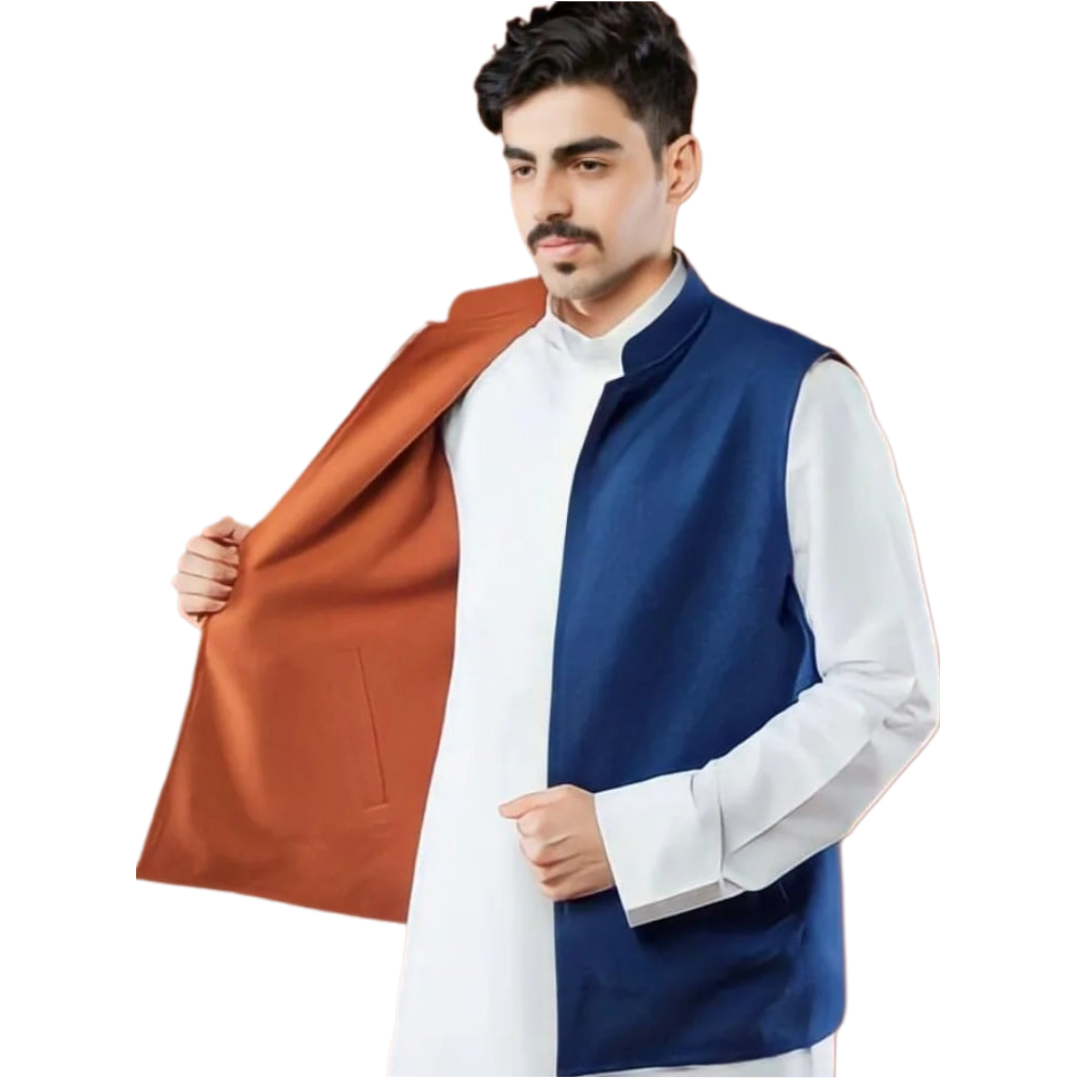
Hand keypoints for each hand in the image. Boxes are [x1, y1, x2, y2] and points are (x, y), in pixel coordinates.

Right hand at [171, 513, 252, 631]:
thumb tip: (206, 531)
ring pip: (183, 581)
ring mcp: (184, 585)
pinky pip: (185, 603)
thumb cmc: (255, 560)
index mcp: (199, 545)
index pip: (193, 543)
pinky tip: (223, 604)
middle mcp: (187, 564)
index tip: (238, 558)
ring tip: (233, 591)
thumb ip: (228, 526)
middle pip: (185, 561)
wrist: (267, 591)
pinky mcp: (186, 608)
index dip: (217, 552)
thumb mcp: (247, 537)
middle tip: (237, 576)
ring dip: (212, 587)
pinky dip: (206, 603)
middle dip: (216, 570)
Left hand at [499, 784, 614, 901]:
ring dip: (547, 858)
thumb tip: (505, 810)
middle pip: (526, 845)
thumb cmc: (597, 814)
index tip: (558, 820)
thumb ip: (526, 802)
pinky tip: (571, 864)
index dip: (539, 820)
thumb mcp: (561, 794)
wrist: (625, 839)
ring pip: (534, 864)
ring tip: (571, 848)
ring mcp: (546, 872)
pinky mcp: (557, 891)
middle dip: (541, 839)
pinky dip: (554, 876)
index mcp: (535, 824)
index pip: (521, 825)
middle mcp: (537, 850)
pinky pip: (544, 885)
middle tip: (567, 834)